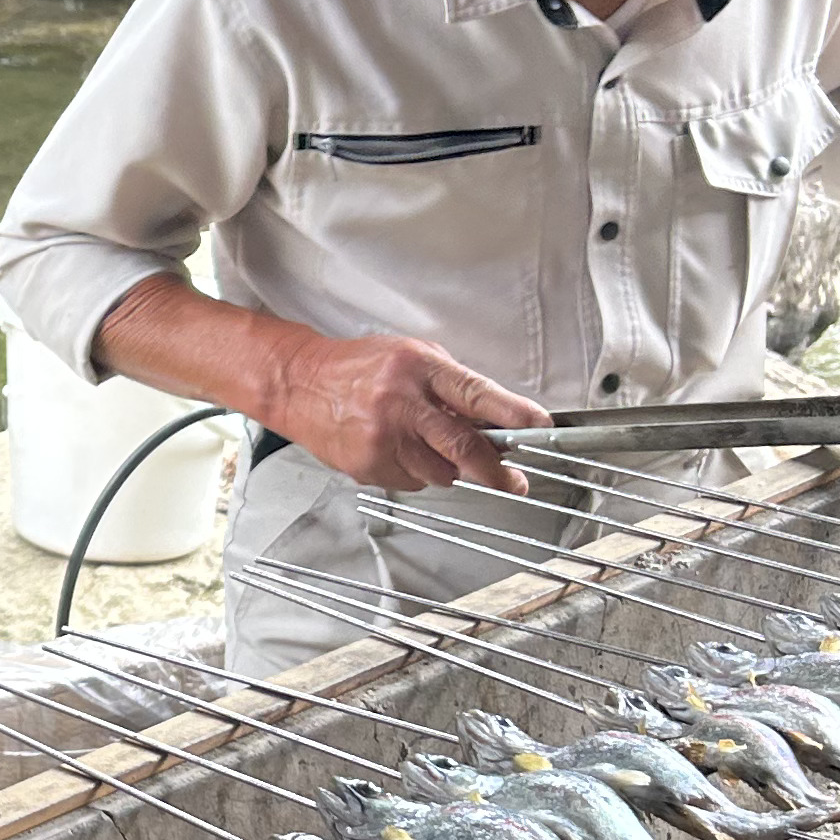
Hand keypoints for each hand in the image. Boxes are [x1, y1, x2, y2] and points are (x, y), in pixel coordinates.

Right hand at [267, 331, 552, 491]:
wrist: (300, 383)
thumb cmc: (360, 368)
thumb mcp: (412, 358)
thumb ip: (453, 386)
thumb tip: (495, 419)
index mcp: (417, 369)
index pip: (477, 394)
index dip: (513, 414)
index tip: (539, 428)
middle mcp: (401, 404)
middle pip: (463, 446)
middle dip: (496, 470)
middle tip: (513, 481)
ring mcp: (383, 439)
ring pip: (440, 472)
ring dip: (449, 466)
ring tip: (428, 444)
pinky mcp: (368, 466)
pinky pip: (412, 481)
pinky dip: (416, 471)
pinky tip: (398, 449)